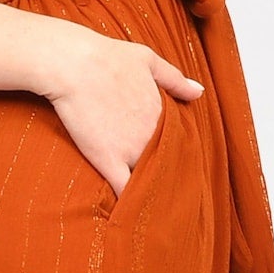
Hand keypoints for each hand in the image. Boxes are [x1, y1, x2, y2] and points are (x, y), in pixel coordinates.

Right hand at [44, 29, 204, 200]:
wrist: (74, 64)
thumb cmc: (107, 56)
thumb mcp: (148, 60)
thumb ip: (175, 79)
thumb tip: (199, 92)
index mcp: (163, 113)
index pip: (178, 143)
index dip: (176, 154)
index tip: (177, 166)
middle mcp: (152, 135)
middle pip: (166, 164)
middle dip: (167, 177)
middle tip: (170, 193)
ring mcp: (131, 149)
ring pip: (148, 179)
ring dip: (151, 191)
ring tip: (153, 209)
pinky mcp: (107, 159)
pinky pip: (125, 189)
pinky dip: (130, 202)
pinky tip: (133, 215)